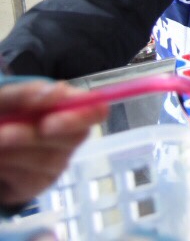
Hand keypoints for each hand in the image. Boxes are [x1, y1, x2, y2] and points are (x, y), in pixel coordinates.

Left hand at [0, 80, 108, 205]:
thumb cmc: (1, 113)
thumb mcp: (6, 100)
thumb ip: (28, 93)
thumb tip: (58, 90)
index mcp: (70, 105)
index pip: (96, 111)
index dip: (79, 118)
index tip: (47, 123)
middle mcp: (71, 134)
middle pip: (74, 138)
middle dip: (32, 136)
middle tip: (1, 135)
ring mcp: (59, 161)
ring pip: (47, 159)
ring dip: (12, 153)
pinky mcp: (41, 182)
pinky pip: (30, 179)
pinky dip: (7, 168)